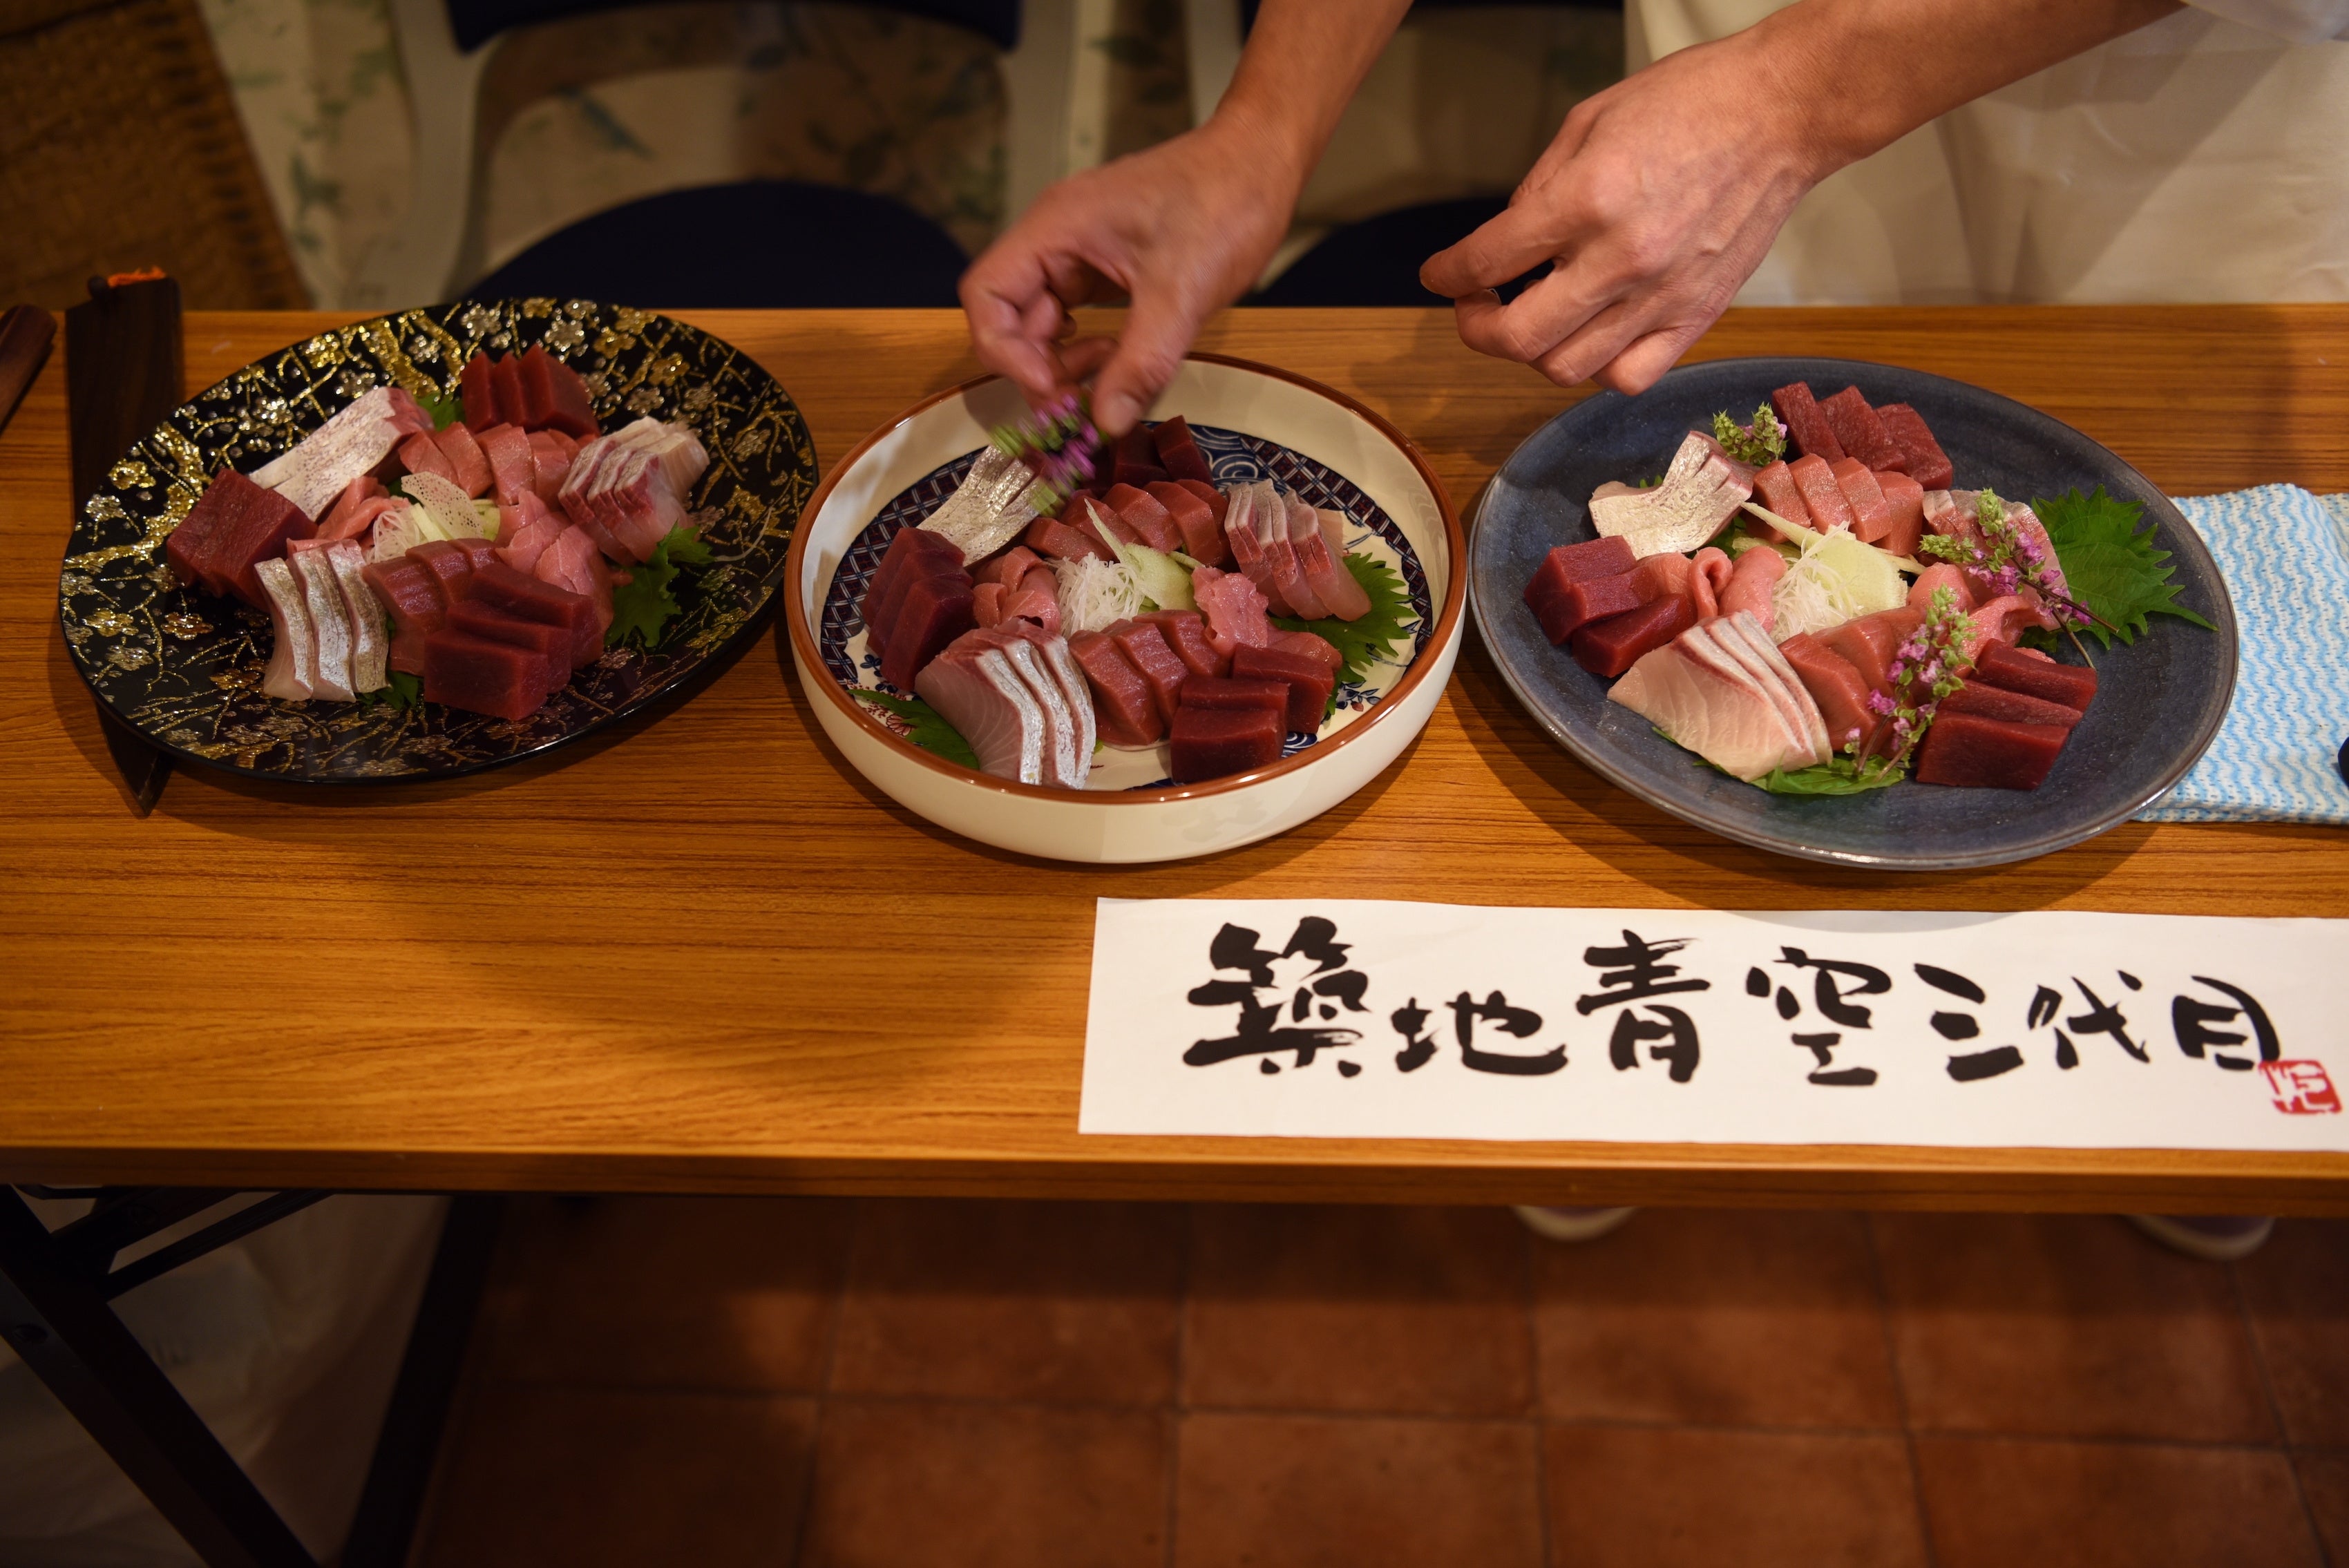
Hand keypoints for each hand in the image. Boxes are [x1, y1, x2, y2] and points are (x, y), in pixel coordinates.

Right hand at [960, 117, 1300, 436]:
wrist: (1262, 163)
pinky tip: (1123, 360)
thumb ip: (1141, 363)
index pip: (986, 295)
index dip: (1005, 352)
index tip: (1051, 389)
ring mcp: (1080, 252)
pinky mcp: (1107, 268)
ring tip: (1111, 380)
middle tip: (1084, 407)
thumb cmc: (1223, 204)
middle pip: (1011, 317)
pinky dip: (1090, 350)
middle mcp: (1056, 238)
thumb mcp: (1182, 293)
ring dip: (1066, 364)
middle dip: (1040, 369)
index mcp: (1055, 227)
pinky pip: (1077, 318)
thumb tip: (1107, 424)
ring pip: (1044, 324)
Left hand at [1419, 28, 1818, 394]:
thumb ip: (1537, 190)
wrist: (1782, 112)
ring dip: (1533, 350)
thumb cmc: (1689, 103)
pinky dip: (1596, 369)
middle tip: (1476, 307)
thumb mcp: (1588, 121)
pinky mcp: (1697, 316)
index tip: (1440, 275)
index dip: (1447, 274)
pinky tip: (1590, 336)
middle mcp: (1621, 260)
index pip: (1487, 262)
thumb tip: (1503, 244)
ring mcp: (1662, 297)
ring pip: (1567, 369)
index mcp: (1586, 199)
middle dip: (1478, 329)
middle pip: (1518, 338)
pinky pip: (1629, 376)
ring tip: (1534, 317)